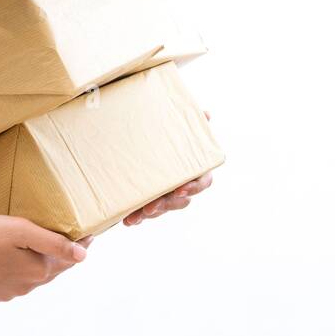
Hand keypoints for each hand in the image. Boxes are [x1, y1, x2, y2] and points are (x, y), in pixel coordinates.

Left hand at [122, 110, 213, 225]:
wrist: (147, 138)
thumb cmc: (170, 133)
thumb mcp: (179, 125)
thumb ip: (193, 122)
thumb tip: (207, 114)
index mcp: (196, 168)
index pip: (202, 182)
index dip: (193, 188)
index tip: (179, 189)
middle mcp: (184, 184)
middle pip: (181, 201)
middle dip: (165, 205)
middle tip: (151, 207)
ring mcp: (168, 194)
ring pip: (163, 209)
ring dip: (150, 214)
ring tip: (133, 216)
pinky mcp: (153, 199)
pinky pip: (148, 212)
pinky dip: (138, 217)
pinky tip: (128, 221)